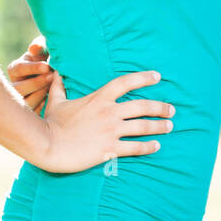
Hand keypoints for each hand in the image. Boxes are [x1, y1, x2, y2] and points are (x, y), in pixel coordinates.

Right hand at [7, 35, 52, 112]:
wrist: (57, 73)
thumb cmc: (49, 59)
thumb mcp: (44, 50)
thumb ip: (39, 47)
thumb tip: (34, 47)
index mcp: (15, 69)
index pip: (18, 68)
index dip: (32, 68)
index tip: (47, 66)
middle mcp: (14, 85)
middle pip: (18, 88)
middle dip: (35, 83)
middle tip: (52, 77)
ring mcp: (21, 99)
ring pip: (24, 102)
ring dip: (40, 95)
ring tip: (54, 88)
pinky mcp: (30, 110)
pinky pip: (33, 113)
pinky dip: (43, 107)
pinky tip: (54, 101)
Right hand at [31, 68, 174, 173]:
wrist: (48, 146)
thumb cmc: (51, 124)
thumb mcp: (56, 101)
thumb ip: (59, 87)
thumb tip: (55, 72)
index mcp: (99, 98)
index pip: (126, 82)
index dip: (143, 78)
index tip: (158, 76)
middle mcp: (109, 112)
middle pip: (142, 106)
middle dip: (160, 107)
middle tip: (172, 109)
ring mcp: (111, 131)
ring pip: (143, 126)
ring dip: (159, 126)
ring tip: (169, 126)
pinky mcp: (110, 148)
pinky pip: (135, 147)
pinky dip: (148, 146)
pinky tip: (157, 146)